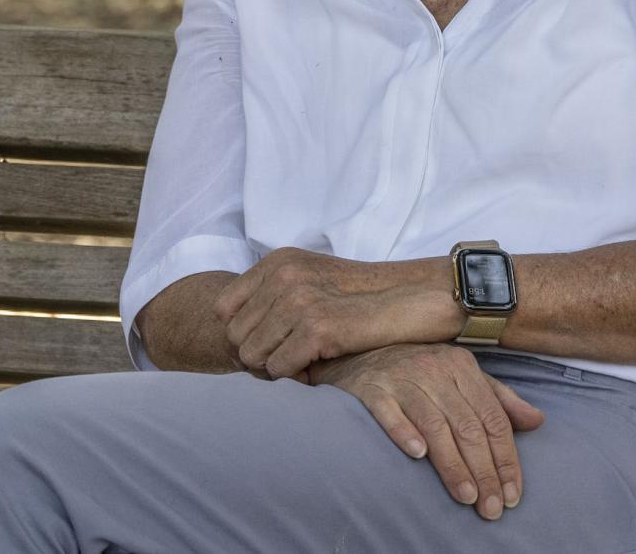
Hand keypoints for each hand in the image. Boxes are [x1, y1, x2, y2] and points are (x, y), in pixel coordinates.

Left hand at [214, 247, 451, 380]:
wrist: (411, 299)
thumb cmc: (360, 298)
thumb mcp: (310, 281)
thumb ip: (271, 298)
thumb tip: (234, 343)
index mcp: (278, 261)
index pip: (224, 310)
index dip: (243, 333)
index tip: (270, 342)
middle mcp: (284, 275)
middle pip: (235, 337)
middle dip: (259, 354)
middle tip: (291, 357)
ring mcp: (299, 299)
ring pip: (253, 356)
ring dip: (276, 367)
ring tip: (306, 360)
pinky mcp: (317, 327)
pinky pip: (279, 369)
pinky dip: (296, 376)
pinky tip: (319, 364)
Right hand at [308, 343, 544, 520]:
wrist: (360, 353)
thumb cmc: (419, 371)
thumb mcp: (462, 377)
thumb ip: (499, 399)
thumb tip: (538, 420)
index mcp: (462, 367)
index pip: (492, 419)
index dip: (506, 458)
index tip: (512, 494)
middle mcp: (435, 370)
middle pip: (468, 426)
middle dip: (484, 470)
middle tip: (492, 508)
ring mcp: (403, 378)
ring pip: (435, 424)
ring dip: (452, 464)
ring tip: (466, 496)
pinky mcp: (373, 389)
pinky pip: (390, 412)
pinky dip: (404, 432)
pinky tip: (417, 455)